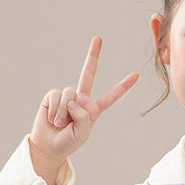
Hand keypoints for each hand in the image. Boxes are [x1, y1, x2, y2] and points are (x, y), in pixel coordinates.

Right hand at [29, 36, 138, 163]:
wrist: (49, 146)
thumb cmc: (68, 142)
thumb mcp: (82, 134)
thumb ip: (83, 117)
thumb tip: (73, 100)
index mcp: (93, 109)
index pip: (111, 96)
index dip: (123, 87)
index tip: (136, 75)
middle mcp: (81, 99)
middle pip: (88, 73)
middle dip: (93, 55)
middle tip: (98, 38)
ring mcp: (67, 96)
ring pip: (70, 92)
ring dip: (63, 111)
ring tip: (60, 123)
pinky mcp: (53, 95)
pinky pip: (57, 95)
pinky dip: (55, 108)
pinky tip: (52, 118)